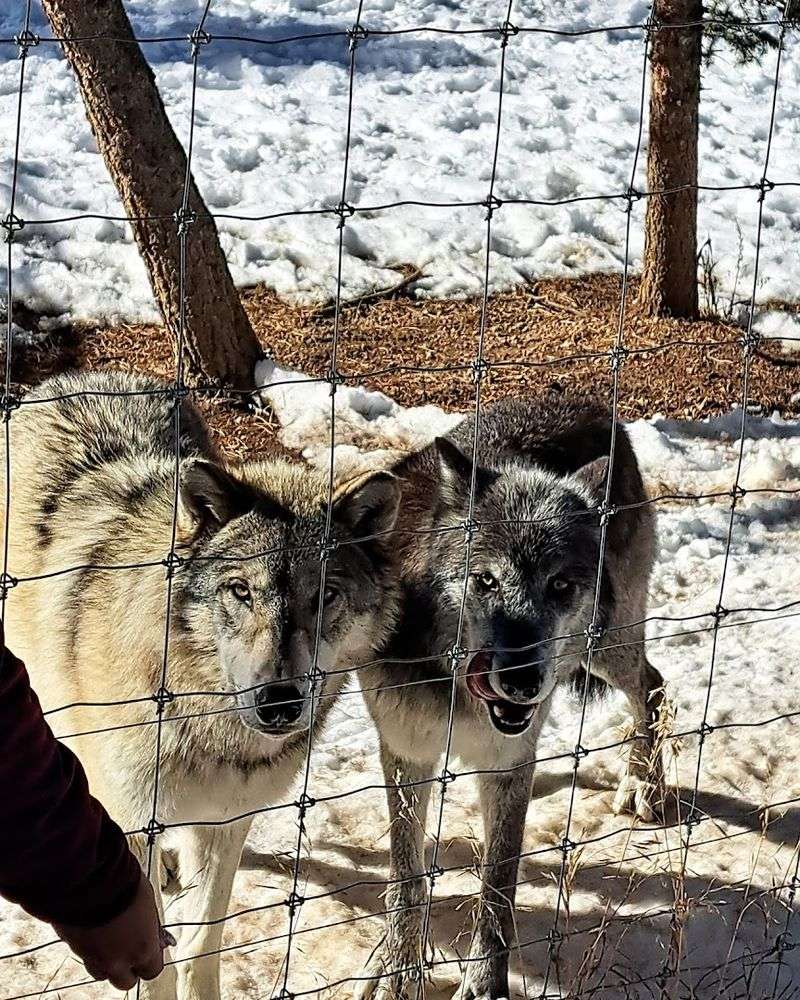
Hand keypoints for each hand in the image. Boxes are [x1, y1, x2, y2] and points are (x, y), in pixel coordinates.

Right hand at [53, 873, 167, 990]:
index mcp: (143, 948)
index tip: (148, 948)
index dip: (149, 960)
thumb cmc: (123, 882)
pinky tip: (94, 928)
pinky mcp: (72, 949)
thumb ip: (152, 926)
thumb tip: (161, 939)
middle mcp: (117, 961)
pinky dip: (89, 948)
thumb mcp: (148, 901)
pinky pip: (84, 956)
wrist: (89, 876)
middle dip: (127, 967)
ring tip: (108, 935)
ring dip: (106, 960)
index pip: (152, 971)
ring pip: (101, 972)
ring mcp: (93, 958)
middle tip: (127, 946)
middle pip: (125, 981)